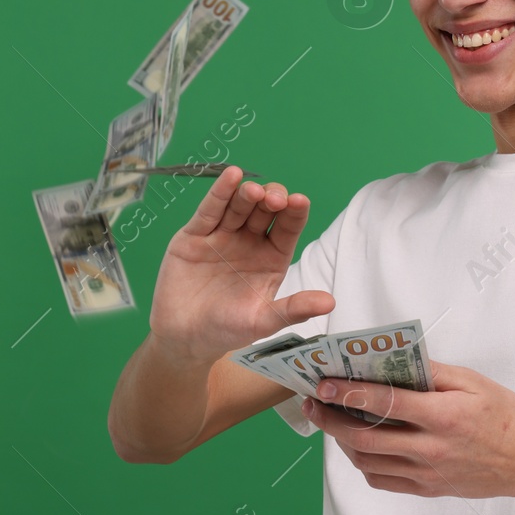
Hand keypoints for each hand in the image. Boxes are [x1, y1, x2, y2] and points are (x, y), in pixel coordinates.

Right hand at [149, 165, 334, 366]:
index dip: (294, 213)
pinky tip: (230, 177)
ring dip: (246, 194)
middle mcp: (249, 241)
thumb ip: (293, 309)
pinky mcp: (195, 235)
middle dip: (271, 200)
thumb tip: (330, 303)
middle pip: (264, 210)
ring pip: (238, 206)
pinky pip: (209, 211)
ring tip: (253, 191)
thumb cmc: (226, 330)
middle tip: (275, 199)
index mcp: (271, 258)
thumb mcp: (263, 321)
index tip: (300, 201)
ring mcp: (222, 235)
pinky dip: (219, 193)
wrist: (184, 338)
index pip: (287, 228)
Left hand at [299, 360, 514, 500]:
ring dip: (342, 441)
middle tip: (313, 403)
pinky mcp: (428, 489)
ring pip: (368, 462)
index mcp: (443, 416)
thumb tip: (391, 359)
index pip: (384, 402)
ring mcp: (428, 474)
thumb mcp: (472, 381)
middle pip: (365, 437)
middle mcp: (431, 449)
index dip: (347, 392)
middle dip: (331, 419)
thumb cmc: (504, 415)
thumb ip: (430, 371)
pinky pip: (383, 481)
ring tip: (331, 421)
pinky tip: (358, 445)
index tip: (323, 383)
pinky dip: (363, 464)